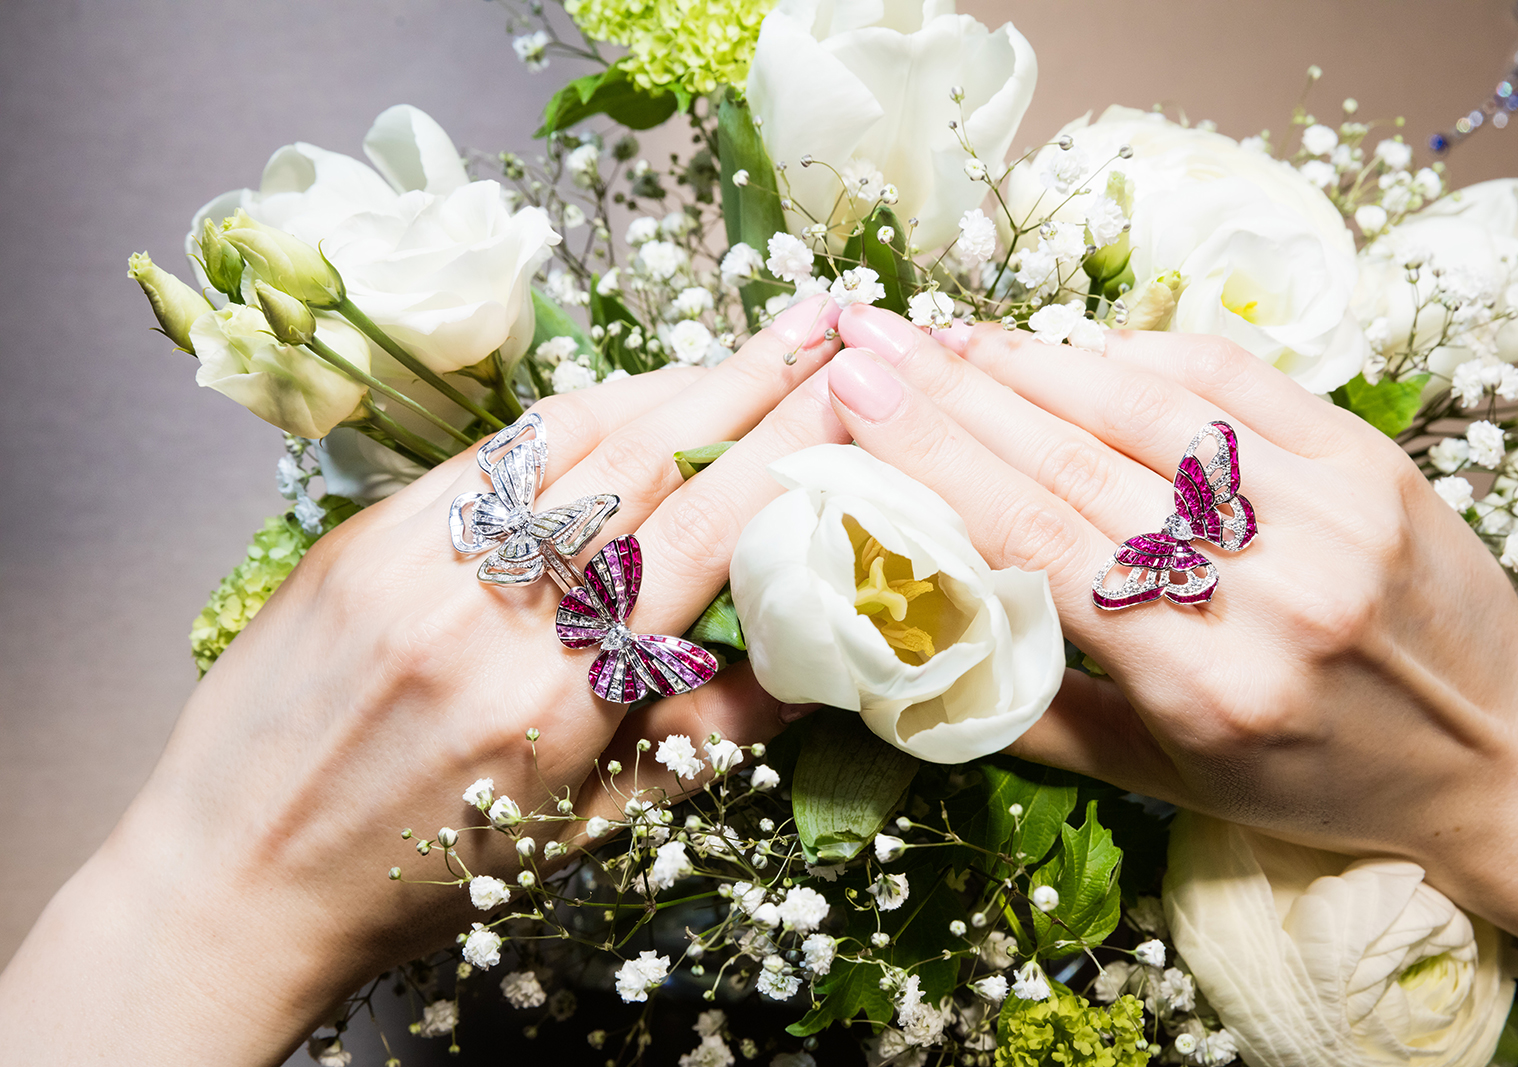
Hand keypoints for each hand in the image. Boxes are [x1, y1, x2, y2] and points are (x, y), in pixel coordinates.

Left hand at [0, 297, 847, 1065]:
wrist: (237, 876)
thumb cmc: (426, 872)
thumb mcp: (585, 833)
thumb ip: (706, 738)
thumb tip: (818, 653)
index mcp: (554, 700)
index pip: (704, 537)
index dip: (788, 448)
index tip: (853, 390)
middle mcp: (484, 613)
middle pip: (646, 458)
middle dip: (750, 379)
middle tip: (825, 325)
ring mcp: (411, 560)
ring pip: (568, 434)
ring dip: (671, 383)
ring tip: (746, 354)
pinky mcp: (362, 534)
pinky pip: (493, 452)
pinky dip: (575, 417)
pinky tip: (629, 400)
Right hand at [829, 304, 1517, 982]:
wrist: (1501, 759)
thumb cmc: (1314, 781)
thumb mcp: (1162, 784)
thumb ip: (1032, 715)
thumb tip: (904, 647)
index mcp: (1208, 683)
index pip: (1042, 540)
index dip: (939, 458)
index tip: (859, 395)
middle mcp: (1271, 590)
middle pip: (1080, 461)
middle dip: (959, 392)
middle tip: (873, 340)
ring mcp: (1331, 512)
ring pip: (1150, 408)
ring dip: (1034, 363)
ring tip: (950, 340)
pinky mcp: (1369, 461)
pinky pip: (1232, 382)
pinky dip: (1137, 356)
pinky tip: (1070, 352)